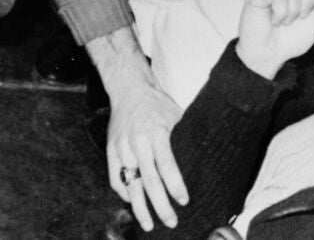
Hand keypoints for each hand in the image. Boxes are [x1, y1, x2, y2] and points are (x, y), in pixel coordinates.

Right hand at [86, 28, 186, 231]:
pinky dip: (124, 193)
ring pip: (130, 184)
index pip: (167, 165)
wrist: (130, 89)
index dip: (176, 186)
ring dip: (139, 207)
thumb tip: (203, 159)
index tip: (184, 201)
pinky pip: (115, 178)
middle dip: (160, 205)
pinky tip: (133, 203)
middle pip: (149, 181)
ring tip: (148, 224)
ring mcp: (121, 147)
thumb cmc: (158, 104)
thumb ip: (183, 139)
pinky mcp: (111, 150)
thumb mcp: (177, 116)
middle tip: (171, 222)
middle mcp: (137, 142)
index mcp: (157, 132)